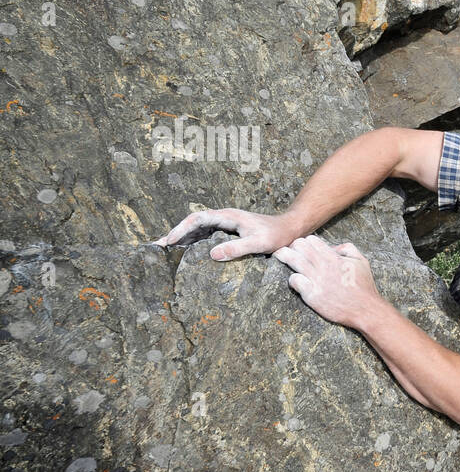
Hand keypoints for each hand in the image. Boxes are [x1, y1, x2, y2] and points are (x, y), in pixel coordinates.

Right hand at [152, 208, 297, 261]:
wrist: (290, 229)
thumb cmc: (276, 235)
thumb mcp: (258, 243)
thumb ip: (236, 248)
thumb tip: (212, 255)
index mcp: (227, 216)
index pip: (197, 219)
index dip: (181, 229)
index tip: (169, 241)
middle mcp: (223, 217)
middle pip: (193, 223)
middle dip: (175, 234)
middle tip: (157, 247)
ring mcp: (225, 224)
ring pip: (198, 229)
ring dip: (182, 238)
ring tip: (165, 251)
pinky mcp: (228, 231)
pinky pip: (206, 235)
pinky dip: (193, 242)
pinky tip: (185, 253)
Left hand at [272, 236, 380, 328]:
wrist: (366, 310)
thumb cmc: (364, 287)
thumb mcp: (362, 261)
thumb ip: (348, 249)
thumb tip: (333, 246)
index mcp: (335, 257)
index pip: (311, 240)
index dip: (305, 242)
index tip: (302, 248)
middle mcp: (324, 267)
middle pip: (298, 246)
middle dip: (292, 247)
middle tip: (288, 251)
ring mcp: (317, 281)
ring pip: (292, 260)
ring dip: (284, 257)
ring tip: (278, 256)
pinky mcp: (312, 296)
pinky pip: (294, 280)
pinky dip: (292, 279)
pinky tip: (295, 281)